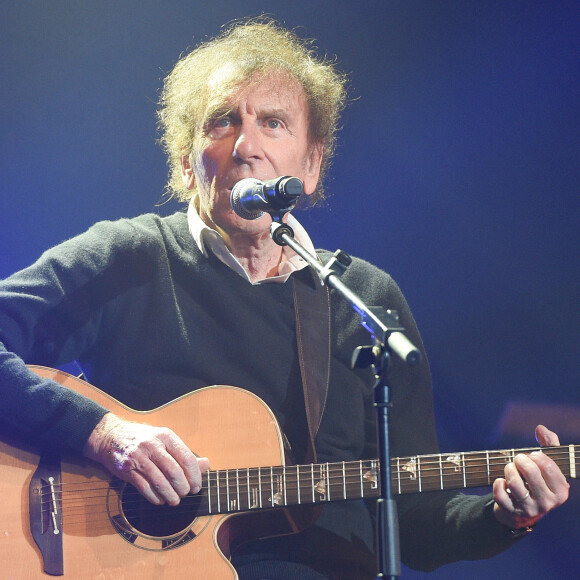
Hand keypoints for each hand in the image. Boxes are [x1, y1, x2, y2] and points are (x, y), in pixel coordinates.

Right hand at [84, 412, 209, 505]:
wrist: (111, 436)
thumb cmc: (144, 439)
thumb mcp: (165, 440)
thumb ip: (184, 453)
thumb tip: (206, 465)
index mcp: (166, 436)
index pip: (186, 458)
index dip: (194, 475)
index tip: (197, 486)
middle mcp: (153, 445)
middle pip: (174, 471)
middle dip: (183, 487)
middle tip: (186, 494)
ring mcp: (138, 457)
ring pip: (159, 481)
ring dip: (170, 495)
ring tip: (175, 500)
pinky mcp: (127, 469)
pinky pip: (144, 488)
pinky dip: (155, 497)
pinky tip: (160, 500)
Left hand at [493, 425, 569, 529]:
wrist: (522, 511)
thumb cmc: (537, 482)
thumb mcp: (548, 466)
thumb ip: (549, 444)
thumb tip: (540, 428)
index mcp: (561, 491)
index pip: (548, 466)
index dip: (536, 456)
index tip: (532, 456)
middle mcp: (548, 503)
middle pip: (530, 472)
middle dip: (520, 460)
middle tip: (518, 459)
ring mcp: (530, 509)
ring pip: (514, 483)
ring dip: (508, 469)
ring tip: (510, 468)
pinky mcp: (512, 512)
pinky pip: (500, 494)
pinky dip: (497, 483)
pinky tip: (502, 481)